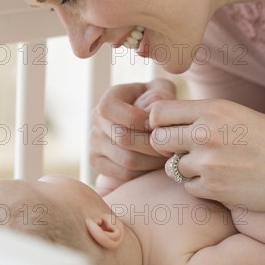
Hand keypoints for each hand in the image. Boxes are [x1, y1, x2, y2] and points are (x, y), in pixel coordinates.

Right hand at [90, 78, 176, 193]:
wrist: (146, 124)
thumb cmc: (156, 104)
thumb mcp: (161, 91)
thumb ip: (161, 94)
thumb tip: (153, 113)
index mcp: (108, 99)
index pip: (110, 108)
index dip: (135, 118)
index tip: (155, 124)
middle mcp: (96, 119)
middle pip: (123, 138)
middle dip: (152, 144)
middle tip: (170, 145)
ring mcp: (94, 142)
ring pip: (126, 159)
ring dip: (152, 160)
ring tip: (166, 154)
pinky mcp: (96, 161)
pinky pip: (123, 173)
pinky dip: (144, 172)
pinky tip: (155, 163)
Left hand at [149, 98, 264, 210]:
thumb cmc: (262, 138)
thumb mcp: (231, 113)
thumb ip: (198, 115)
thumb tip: (159, 121)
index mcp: (210, 110)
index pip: (158, 112)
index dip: (158, 122)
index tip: (168, 129)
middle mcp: (205, 133)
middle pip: (157, 140)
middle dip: (166, 147)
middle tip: (182, 150)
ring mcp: (208, 162)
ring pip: (172, 166)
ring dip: (186, 168)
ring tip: (210, 165)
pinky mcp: (213, 188)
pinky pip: (188, 187)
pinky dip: (200, 186)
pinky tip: (220, 180)